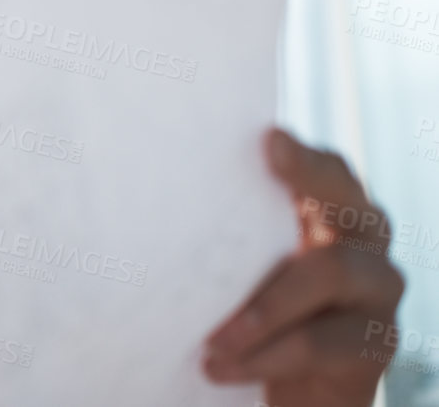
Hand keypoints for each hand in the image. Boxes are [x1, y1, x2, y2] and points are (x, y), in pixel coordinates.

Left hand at [203, 127, 405, 405]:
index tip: (269, 137)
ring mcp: (377, 288)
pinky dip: (264, 355)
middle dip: (306, 181)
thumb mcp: (239, 257)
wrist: (290, 387)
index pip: (326, 168)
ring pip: (328, 271)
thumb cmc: (250, 302)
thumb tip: (143, 193)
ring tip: (210, 338)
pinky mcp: (372, 342)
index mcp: (329, 206)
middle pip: (346, 200)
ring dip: (261, 307)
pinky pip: (318, 342)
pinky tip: (220, 365)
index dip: (302, 155)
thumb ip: (222, 223)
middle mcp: (363, 236)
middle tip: (265, 167)